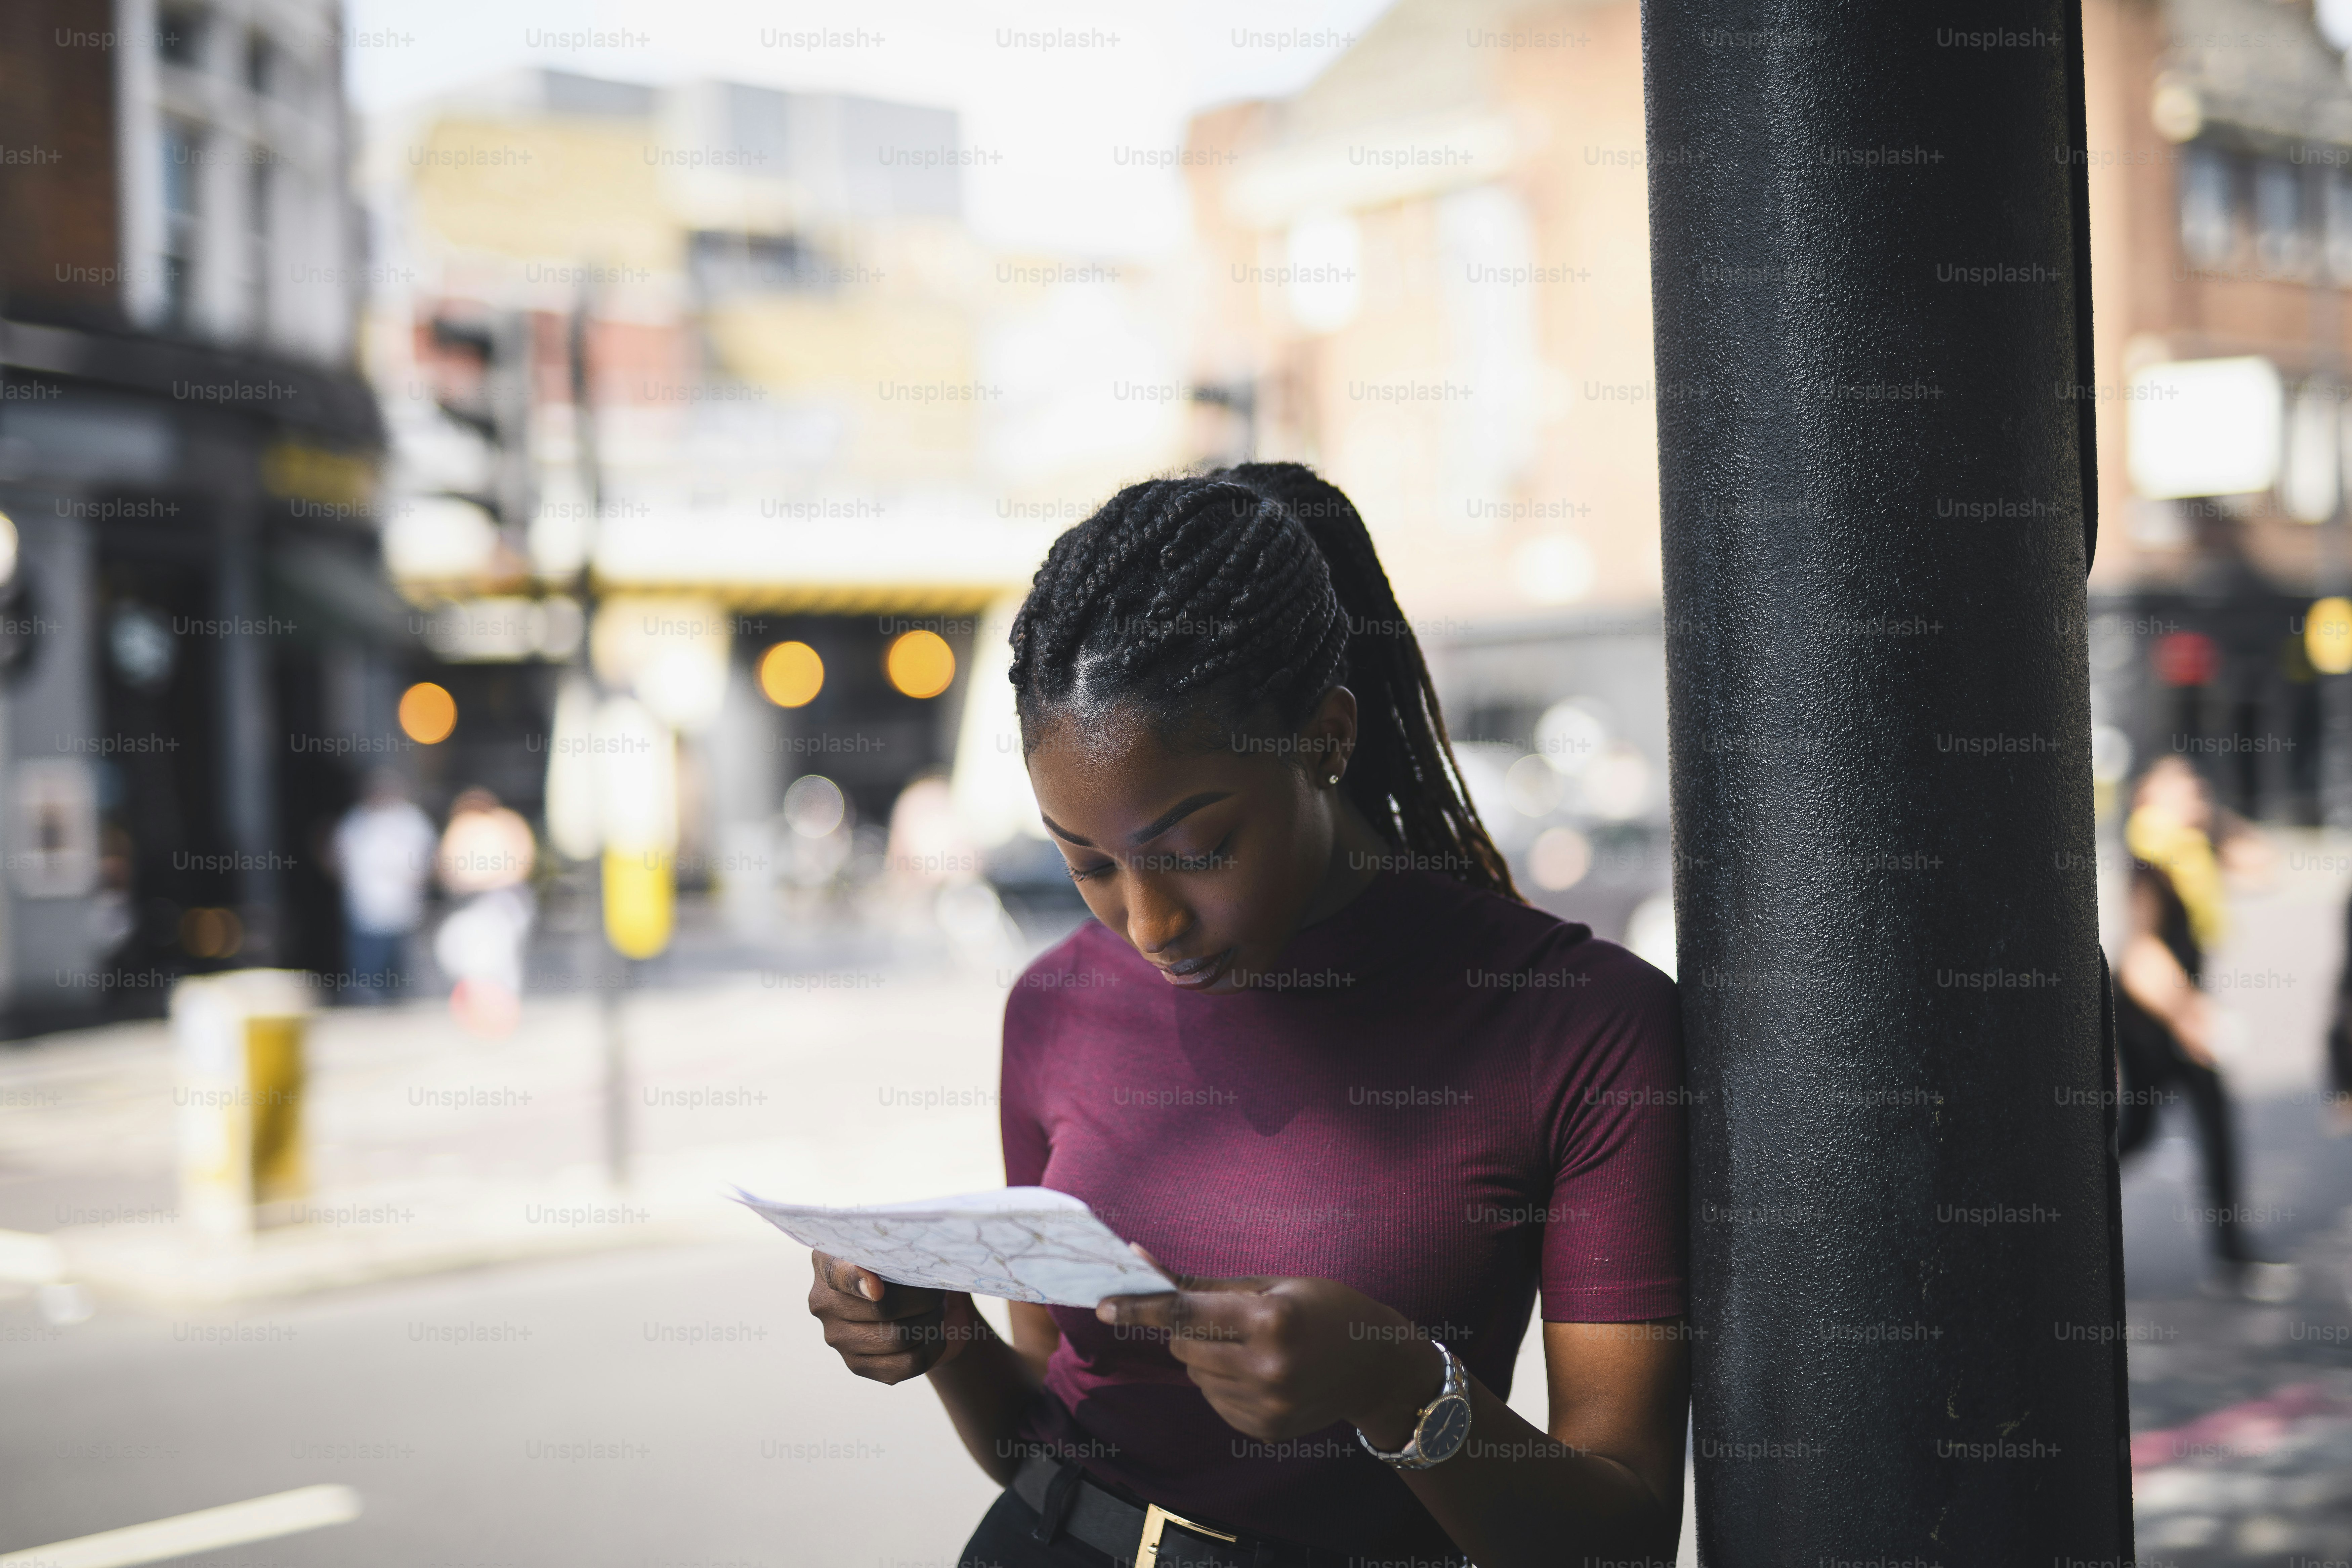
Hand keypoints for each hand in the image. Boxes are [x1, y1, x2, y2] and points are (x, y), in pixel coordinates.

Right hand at [807, 1251, 980, 1384]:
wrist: (924, 1303)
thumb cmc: (910, 1264)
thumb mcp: (903, 1245)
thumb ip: (898, 1246)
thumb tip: (907, 1263)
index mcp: (828, 1261)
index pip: (837, 1273)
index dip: (857, 1280)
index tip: (879, 1288)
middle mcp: (824, 1302)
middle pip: (882, 1309)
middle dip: (923, 1299)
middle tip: (936, 1292)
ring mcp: (837, 1338)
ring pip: (897, 1338)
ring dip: (929, 1322)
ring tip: (935, 1310)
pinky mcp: (857, 1365)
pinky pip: (905, 1364)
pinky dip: (931, 1348)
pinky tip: (935, 1335)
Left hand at [1095, 1266, 1443, 1446]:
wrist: (1376, 1366)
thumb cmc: (1323, 1309)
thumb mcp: (1270, 1285)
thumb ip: (1203, 1284)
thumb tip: (1140, 1261)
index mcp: (1271, 1320)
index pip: (1186, 1313)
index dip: (1141, 1309)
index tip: (1103, 1305)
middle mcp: (1268, 1367)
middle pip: (1185, 1347)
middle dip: (1190, 1329)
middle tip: (1223, 1318)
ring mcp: (1268, 1405)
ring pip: (1196, 1376)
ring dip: (1207, 1357)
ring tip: (1250, 1345)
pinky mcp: (1266, 1429)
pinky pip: (1215, 1401)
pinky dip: (1223, 1383)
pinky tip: (1259, 1371)